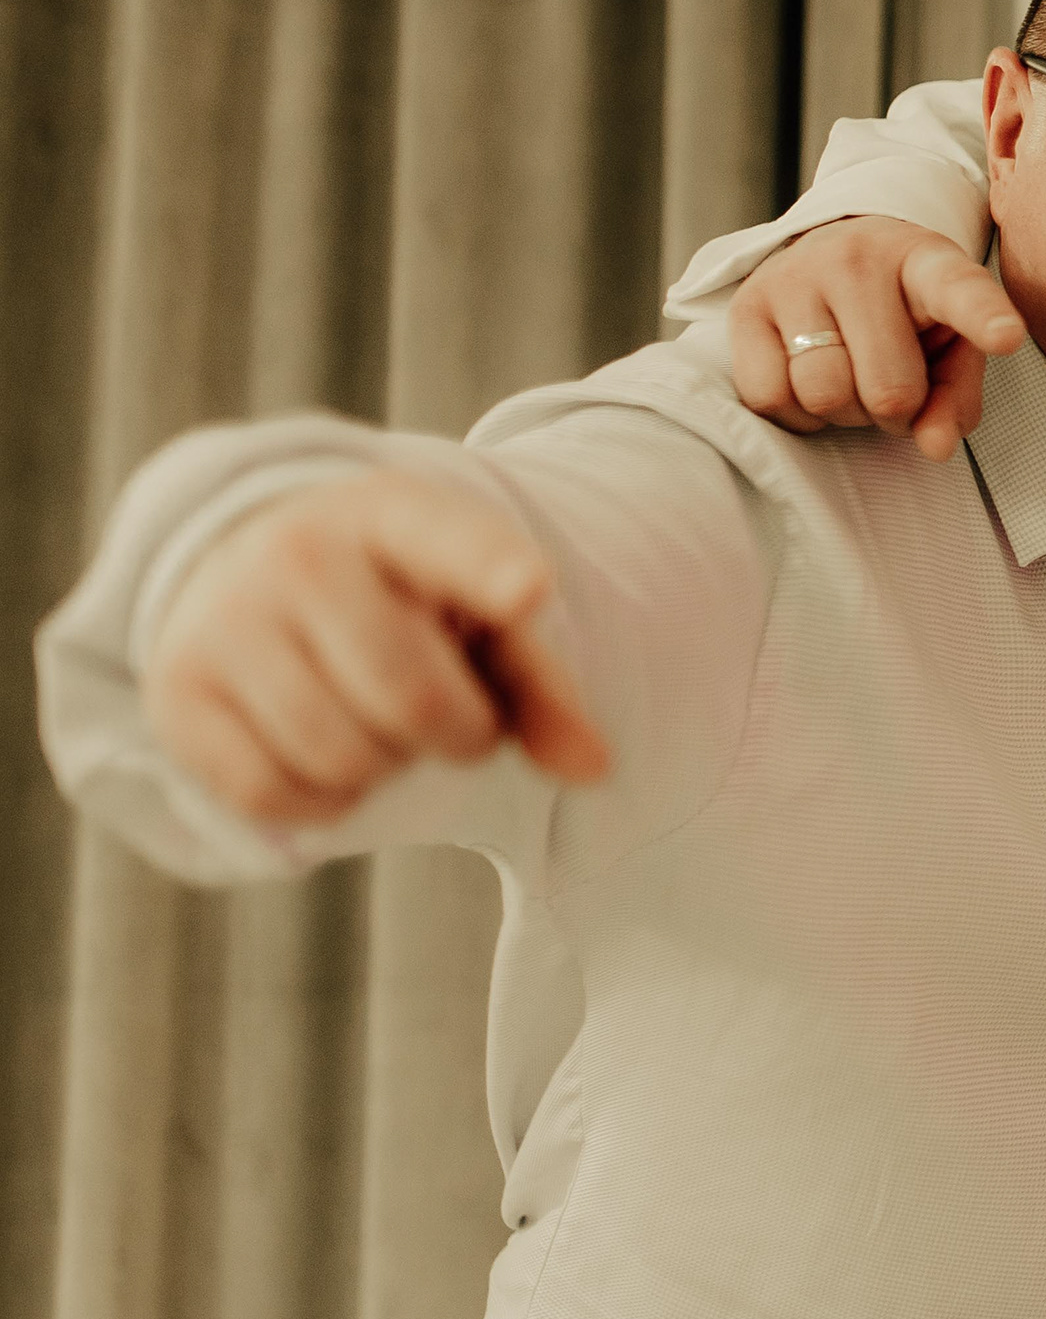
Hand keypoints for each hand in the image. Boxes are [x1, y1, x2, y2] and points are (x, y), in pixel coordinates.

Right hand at [146, 470, 611, 828]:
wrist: (251, 562)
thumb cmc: (401, 598)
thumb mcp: (476, 612)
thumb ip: (541, 684)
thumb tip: (594, 770)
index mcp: (395, 516)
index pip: (448, 542)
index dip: (492, 571)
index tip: (531, 591)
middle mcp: (299, 555)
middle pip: (412, 699)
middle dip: (458, 735)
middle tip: (456, 721)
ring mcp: (225, 621)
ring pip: (342, 756)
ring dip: (387, 769)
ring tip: (383, 726)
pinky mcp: (178, 694)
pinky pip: (271, 793)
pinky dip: (322, 802)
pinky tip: (329, 759)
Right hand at [731, 216, 1026, 460]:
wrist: (833, 253)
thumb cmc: (906, 314)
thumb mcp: (950, 344)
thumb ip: (956, 397)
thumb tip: (934, 447)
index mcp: (927, 262)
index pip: (959, 289)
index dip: (984, 317)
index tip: (1007, 338)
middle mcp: (857, 259)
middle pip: (887, 388)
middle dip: (896, 412)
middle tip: (894, 391)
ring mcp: (796, 276)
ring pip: (823, 394)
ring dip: (844, 414)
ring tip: (851, 380)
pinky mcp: (746, 304)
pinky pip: (770, 398)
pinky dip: (796, 413)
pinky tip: (808, 381)